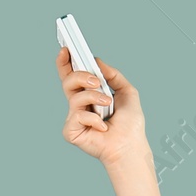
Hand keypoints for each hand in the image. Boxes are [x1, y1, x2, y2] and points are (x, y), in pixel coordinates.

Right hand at [56, 49, 147, 167]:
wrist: (130, 145)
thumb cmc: (130, 124)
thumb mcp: (127, 91)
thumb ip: (113, 74)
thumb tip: (97, 61)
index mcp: (89, 95)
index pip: (72, 75)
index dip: (66, 63)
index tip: (66, 49)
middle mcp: (79, 105)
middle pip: (68, 81)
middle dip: (82, 75)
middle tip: (96, 81)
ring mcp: (74, 118)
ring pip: (75, 96)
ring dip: (94, 98)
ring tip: (107, 105)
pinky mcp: (71, 131)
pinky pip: (77, 116)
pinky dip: (94, 120)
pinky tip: (102, 127)